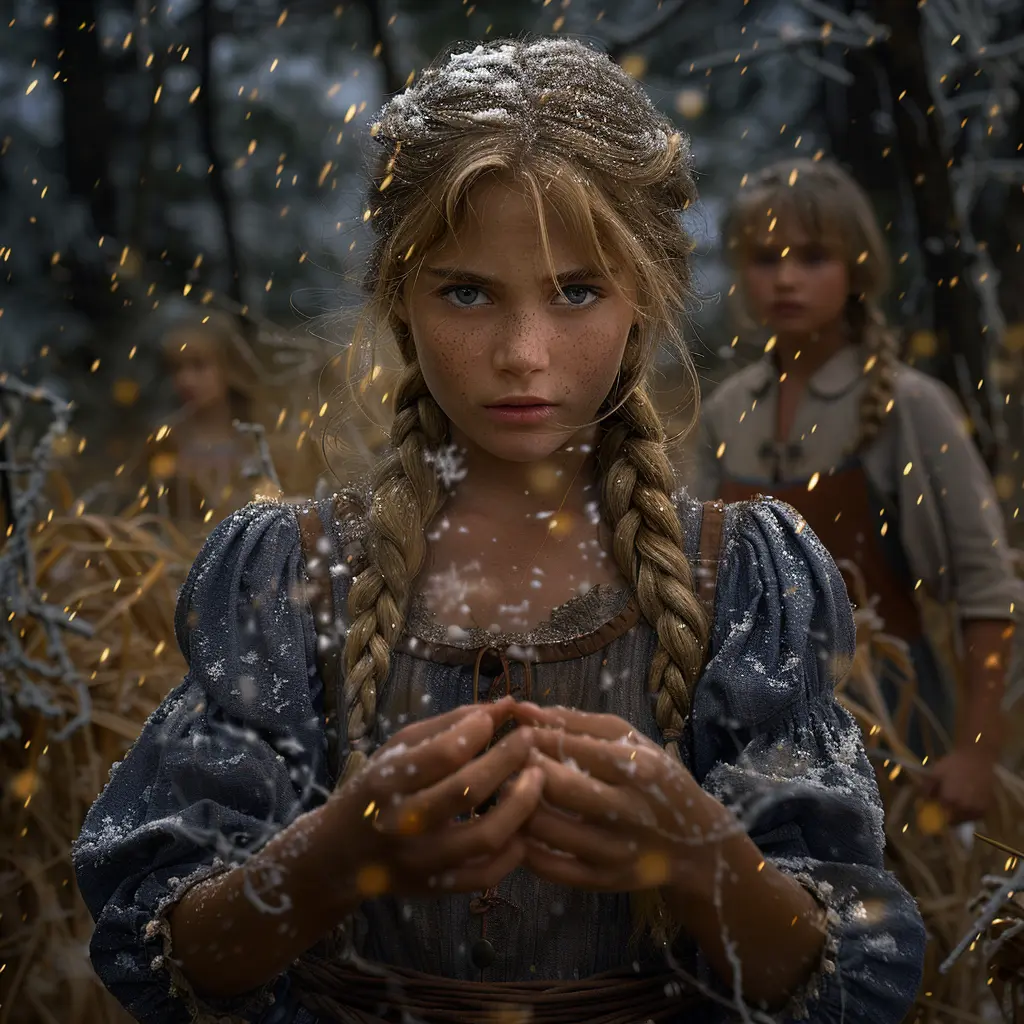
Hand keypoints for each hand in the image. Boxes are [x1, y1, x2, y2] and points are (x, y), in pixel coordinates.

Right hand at [325, 698, 542, 903]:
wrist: (340, 855)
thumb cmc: (376, 789)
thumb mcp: (400, 750)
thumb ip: (450, 726)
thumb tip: (503, 706)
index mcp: (388, 782)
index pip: (443, 754)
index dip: (478, 731)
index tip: (495, 717)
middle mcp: (403, 824)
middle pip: (469, 791)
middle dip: (509, 759)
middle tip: (529, 739)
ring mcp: (422, 861)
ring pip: (486, 836)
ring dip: (521, 804)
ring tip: (537, 778)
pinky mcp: (437, 888)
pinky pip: (487, 874)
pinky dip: (513, 850)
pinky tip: (522, 825)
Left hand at [509, 704, 736, 892]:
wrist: (695, 844)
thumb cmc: (654, 778)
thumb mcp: (628, 740)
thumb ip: (574, 722)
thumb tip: (522, 709)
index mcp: (638, 768)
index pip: (572, 747)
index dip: (533, 738)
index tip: (516, 735)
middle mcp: (629, 811)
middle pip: (559, 787)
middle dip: (523, 770)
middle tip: (507, 764)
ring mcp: (615, 851)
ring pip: (546, 830)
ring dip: (516, 807)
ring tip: (507, 793)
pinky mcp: (602, 882)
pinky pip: (548, 866)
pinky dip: (524, 846)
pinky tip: (520, 828)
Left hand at [922, 746, 996, 823]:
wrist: (977, 758)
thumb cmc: (954, 764)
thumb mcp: (934, 773)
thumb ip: (926, 788)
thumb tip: (922, 801)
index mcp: (949, 800)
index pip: (938, 816)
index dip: (934, 814)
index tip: (932, 811)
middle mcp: (964, 808)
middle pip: (951, 820)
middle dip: (945, 816)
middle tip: (943, 808)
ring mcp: (976, 809)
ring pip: (963, 820)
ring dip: (957, 817)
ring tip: (954, 806)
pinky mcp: (986, 808)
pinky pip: (974, 817)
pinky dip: (968, 815)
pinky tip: (965, 805)